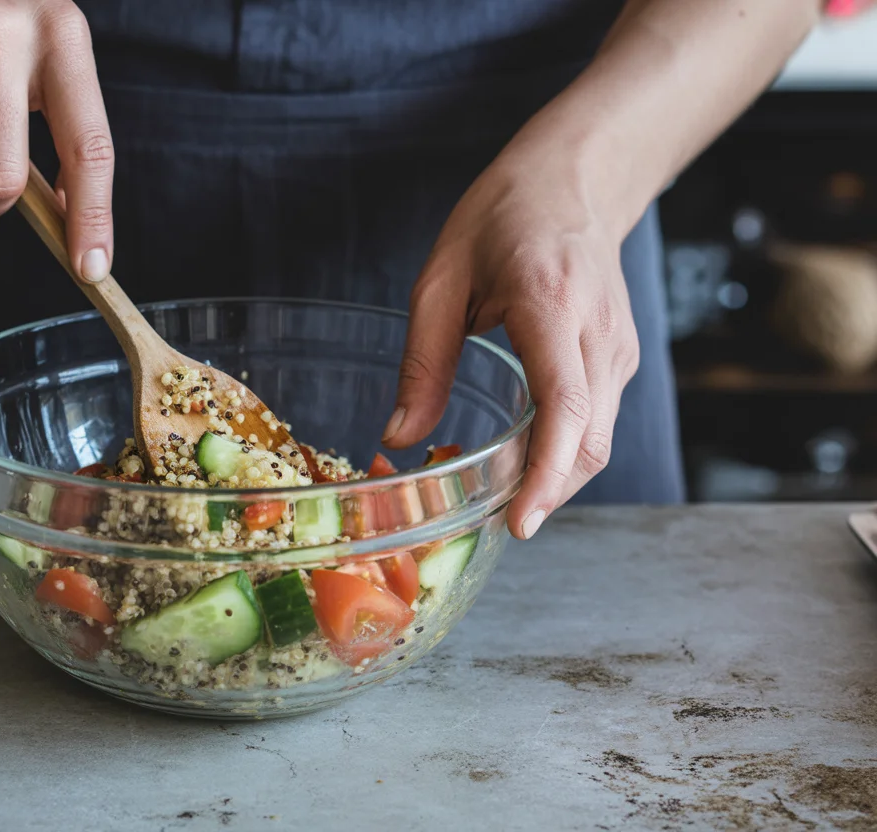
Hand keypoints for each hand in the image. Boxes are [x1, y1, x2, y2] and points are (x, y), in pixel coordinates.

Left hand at [383, 147, 639, 539]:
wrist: (575, 178)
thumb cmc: (503, 217)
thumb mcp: (441, 279)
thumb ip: (423, 362)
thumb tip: (399, 436)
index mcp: (551, 305)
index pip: (565, 408)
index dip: (547, 475)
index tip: (520, 521)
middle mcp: (599, 332)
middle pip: (590, 442)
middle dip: (547, 493)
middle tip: (492, 521)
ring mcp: (619, 347)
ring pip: (598, 440)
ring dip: (556, 478)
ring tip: (503, 495)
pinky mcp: (621, 357)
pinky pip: (598, 422)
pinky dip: (564, 451)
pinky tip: (525, 458)